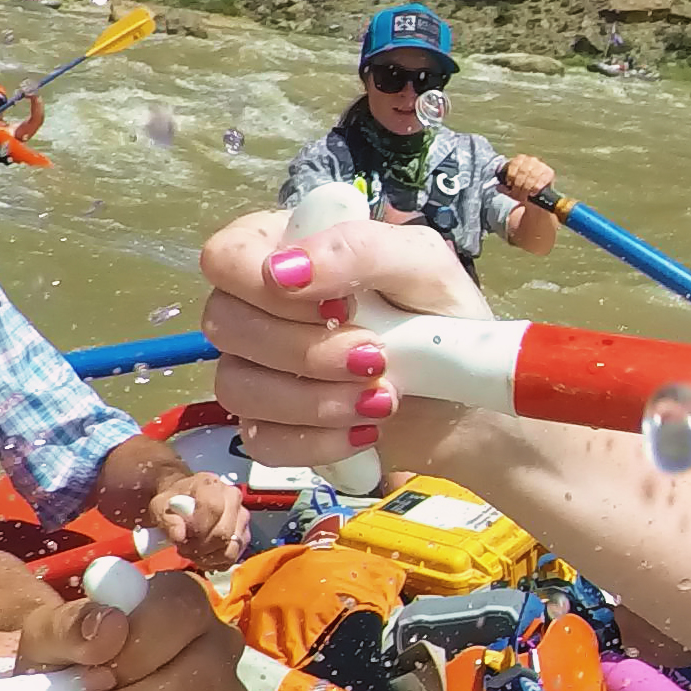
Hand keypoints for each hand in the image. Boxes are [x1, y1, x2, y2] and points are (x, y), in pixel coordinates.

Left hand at [147, 469, 248, 569]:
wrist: (184, 501)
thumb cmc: (173, 503)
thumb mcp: (159, 507)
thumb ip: (167, 520)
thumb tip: (179, 536)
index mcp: (210, 485)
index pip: (213, 508)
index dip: (198, 529)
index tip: (181, 539)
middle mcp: (232, 497)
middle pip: (224, 531)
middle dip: (201, 547)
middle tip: (184, 549)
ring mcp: (242, 515)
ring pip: (232, 546)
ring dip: (209, 556)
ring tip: (194, 552)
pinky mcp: (245, 532)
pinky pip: (235, 554)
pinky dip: (217, 561)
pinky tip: (204, 556)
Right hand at [197, 206, 490, 472]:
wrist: (467, 397)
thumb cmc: (440, 316)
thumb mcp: (423, 265)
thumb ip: (359, 249)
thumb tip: (284, 269)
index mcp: (283, 250)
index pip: (225, 257)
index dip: (264, 284)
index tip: (338, 305)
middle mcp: (257, 308)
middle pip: (223, 323)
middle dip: (305, 349)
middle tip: (376, 357)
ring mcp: (256, 369)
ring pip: (237, 387)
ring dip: (316, 399)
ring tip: (384, 398)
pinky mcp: (270, 426)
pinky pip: (261, 442)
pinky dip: (319, 441)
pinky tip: (366, 431)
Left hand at [498, 155, 557, 205]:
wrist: (536, 191)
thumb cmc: (521, 186)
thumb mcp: (512, 185)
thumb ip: (505, 186)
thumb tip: (498, 187)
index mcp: (520, 159)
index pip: (515, 163)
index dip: (511, 175)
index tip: (509, 185)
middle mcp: (532, 160)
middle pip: (523, 171)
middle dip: (519, 185)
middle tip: (517, 195)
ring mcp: (541, 165)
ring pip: (532, 176)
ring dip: (526, 188)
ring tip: (524, 196)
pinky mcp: (549, 173)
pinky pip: (541, 180)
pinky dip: (535, 187)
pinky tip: (532, 193)